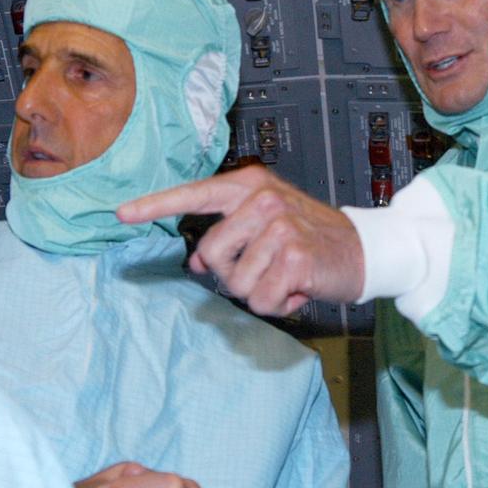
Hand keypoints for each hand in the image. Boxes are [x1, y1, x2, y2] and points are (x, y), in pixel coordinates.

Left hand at [117, 167, 364, 316]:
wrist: (366, 250)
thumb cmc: (313, 239)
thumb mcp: (268, 227)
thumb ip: (229, 236)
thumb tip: (194, 260)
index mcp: (251, 185)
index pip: (195, 193)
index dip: (155, 205)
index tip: (121, 214)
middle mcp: (262, 198)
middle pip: (210, 253)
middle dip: (233, 272)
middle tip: (267, 267)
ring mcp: (279, 225)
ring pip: (234, 281)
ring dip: (259, 290)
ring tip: (286, 276)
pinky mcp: (294, 256)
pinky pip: (260, 298)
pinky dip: (278, 303)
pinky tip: (298, 288)